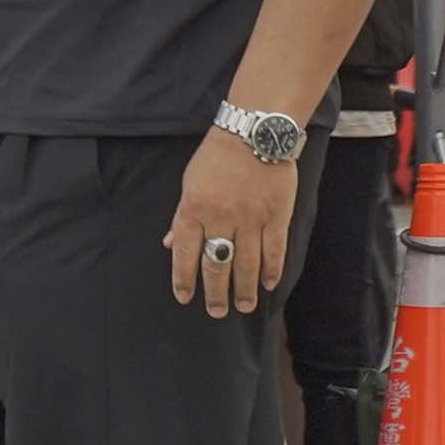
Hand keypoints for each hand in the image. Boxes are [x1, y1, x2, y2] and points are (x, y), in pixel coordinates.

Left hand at [165, 130, 292, 317]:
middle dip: (215, 292)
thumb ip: (181, 217)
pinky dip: (272, 270)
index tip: (184, 297)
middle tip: (216, 311)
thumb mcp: (189, 184)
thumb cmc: (216, 157)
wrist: (254, 134)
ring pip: (247, 264)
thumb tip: (168, 244)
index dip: (183, 278)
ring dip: (245, 289)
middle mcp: (221, 219)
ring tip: (243, 306)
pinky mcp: (277, 217)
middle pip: (216, 264)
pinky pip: (274, 250)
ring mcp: (251, 220)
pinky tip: (269, 284)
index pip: (184, 253)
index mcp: (194, 210)